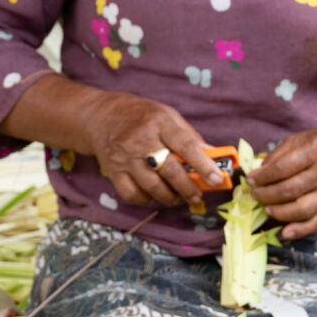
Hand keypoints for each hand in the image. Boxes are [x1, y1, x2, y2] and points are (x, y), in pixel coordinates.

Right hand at [80, 91, 227, 208]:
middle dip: (188, 188)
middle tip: (197, 196)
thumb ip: (189, 136)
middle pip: (170, 170)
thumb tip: (212, 156)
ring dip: (170, 197)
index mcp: (159, 122)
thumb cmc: (140, 116)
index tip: (217, 179)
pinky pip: (133, 195)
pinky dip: (147, 200)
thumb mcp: (167, 115)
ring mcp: (125, 158)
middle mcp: (141, 140)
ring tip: (178, 197)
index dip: (203, 164)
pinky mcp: (113, 172)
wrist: (99, 117)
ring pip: (153, 187)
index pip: (185, 145)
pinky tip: (154, 195)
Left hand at [250, 124, 316, 240]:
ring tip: (266, 209)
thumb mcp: (302, 138)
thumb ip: (280, 154)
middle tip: (255, 194)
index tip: (250, 180)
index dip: (263, 176)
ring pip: (302, 209)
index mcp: (314, 151)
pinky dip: (300, 230)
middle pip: (290, 190)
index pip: (283, 167)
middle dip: (267, 195)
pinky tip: (284, 233)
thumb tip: (259, 172)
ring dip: (280, 212)